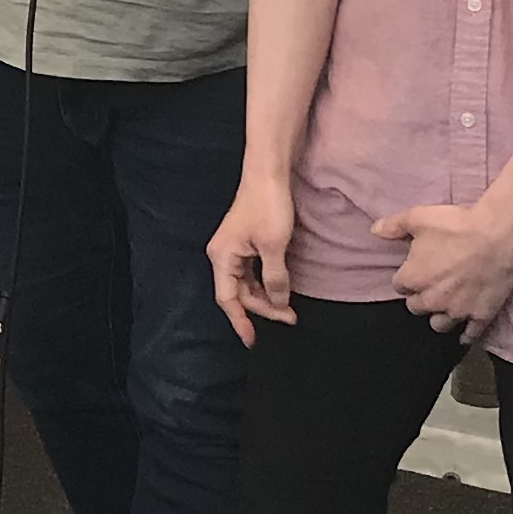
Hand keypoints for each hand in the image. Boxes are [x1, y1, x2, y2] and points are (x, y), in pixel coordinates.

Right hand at [208, 175, 298, 345]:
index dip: (241, 321)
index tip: (253, 340)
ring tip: (289, 307)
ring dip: (267, 296)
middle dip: (264, 307)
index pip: (229, 299)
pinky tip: (281, 288)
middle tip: (290, 317)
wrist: (269, 172)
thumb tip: (279, 302)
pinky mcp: (245, 242)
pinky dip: (267, 282)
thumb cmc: (268, 205)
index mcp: (222, 257)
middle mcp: (223, 255)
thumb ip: (275, 279)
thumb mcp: (275, 246)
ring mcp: (234, 248)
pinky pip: (253, 271)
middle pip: (240, 293)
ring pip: (247, 283)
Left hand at [375, 202, 512, 343]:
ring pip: (440, 325)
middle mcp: (431, 300)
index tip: (416, 270)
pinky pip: (470, 334)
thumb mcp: (418, 218)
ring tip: (446, 307)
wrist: (496, 235)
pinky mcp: (480, 315)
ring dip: (440, 316)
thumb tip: (374, 229)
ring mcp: (456, 310)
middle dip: (421, 298)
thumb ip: (393, 226)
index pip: (400, 286)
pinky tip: (465, 334)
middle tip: (432, 286)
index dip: (408, 278)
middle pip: (417, 308)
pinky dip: (467, 335)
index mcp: (413, 278)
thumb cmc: (455, 225)